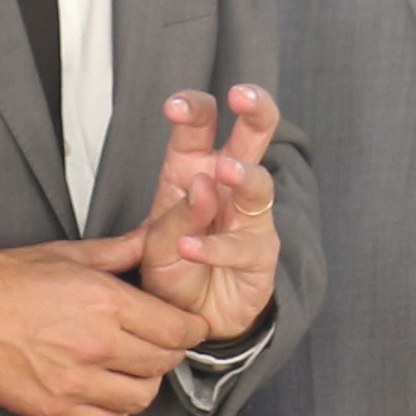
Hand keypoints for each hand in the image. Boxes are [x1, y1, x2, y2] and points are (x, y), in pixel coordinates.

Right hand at [0, 235, 201, 415]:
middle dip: (168, 353)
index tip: (187, 328)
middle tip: (157, 344)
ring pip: (142, 397)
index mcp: (105, 302)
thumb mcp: (68, 254)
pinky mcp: (57, 409)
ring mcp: (77, 382)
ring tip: (129, 368)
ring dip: (143, 383)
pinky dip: (115, 410)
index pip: (177, 328)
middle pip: (164, 363)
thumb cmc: (9, 281)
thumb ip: (120, 251)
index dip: (190, 329)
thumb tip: (154, 236)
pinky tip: (105, 390)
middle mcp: (97, 344)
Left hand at [131, 86, 282, 345]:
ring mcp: (250, 218)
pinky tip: (190, 248)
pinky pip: (242, 247)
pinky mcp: (261, 255)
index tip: (176, 107)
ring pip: (260, 185)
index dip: (193, 108)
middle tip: (244, 96)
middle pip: (253, 136)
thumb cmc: (172, 269)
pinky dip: (214, 247)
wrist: (190, 319)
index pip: (201, 125)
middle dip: (256, 109)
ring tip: (225, 172)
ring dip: (244, 174)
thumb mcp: (155, 241)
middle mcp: (228, 186)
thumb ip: (176, 214)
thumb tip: (203, 184)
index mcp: (195, 168)